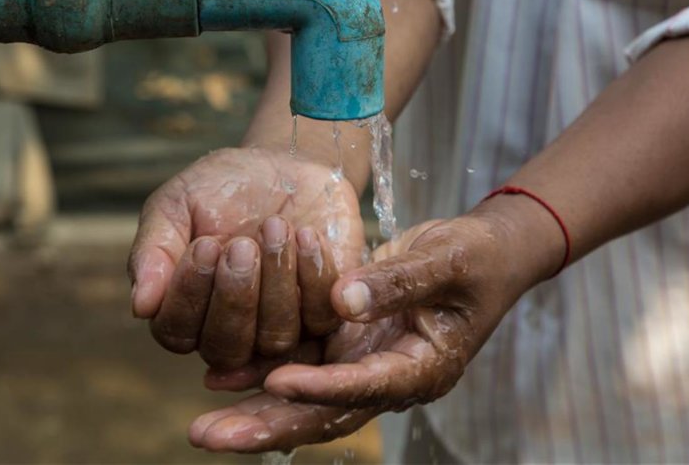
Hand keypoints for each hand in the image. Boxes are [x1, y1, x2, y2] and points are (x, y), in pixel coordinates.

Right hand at [127, 147, 363, 368]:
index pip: (177, 333)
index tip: (204, 245)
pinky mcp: (323, 313)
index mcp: (185, 312)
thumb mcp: (177, 204)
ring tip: (275, 226)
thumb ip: (154, 250)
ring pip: (275, 339)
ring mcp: (279, 328)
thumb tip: (141, 306)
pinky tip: (306, 234)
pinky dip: (313, 276)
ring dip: (276, 282)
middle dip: (235, 296)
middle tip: (241, 244)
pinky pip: (321, 318)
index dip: (190, 296)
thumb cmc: (221, 187)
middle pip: (227, 350)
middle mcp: (231, 331)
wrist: (284, 164)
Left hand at [187, 205, 555, 452]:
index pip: (366, 385)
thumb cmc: (477, 256)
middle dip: (267, 427)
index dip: (321, 387)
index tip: (276, 381)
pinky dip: (263, 374)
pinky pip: (303, 367)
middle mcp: (390, 378)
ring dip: (256, 413)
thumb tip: (342, 298)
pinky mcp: (350, 346)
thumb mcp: (446, 260)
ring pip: (306, 401)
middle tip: (209, 436)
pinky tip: (219, 377)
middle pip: (324, 414)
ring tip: (202, 426)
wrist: (485, 253)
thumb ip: (398, 280)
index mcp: (422, 368)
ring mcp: (367, 365)